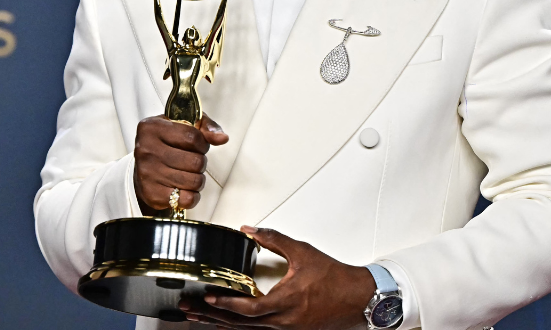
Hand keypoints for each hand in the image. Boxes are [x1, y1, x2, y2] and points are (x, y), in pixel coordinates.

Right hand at [133, 115, 227, 213]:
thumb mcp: (182, 125)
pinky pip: (187, 199)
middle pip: (195, 161)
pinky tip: (185, 189)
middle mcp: (146, 150)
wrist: (141, 167)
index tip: (199, 146)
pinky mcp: (152, 194)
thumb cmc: (165, 143)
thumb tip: (222, 138)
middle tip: (193, 162)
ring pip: (194, 181)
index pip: (192, 137)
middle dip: (201, 163)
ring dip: (198, 179)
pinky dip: (192, 196)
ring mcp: (148, 173)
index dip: (203, 144)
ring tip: (189, 174)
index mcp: (152, 128)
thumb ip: (205, 127)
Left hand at [180, 226, 376, 329]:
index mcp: (286, 303)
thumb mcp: (303, 252)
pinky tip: (226, 323)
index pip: (248, 309)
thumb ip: (274, 239)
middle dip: (212, 317)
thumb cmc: (335, 279)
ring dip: (221, 323)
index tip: (208, 298)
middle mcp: (283, 322)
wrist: (359, 298)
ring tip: (199, 316)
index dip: (226, 305)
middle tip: (191, 309)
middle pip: (240, 325)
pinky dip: (238, 327)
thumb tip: (251, 230)